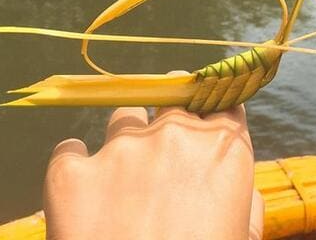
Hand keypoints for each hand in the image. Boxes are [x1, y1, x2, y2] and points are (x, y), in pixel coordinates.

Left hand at [44, 78, 260, 239]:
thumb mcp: (245, 238)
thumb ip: (247, 200)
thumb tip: (239, 185)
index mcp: (225, 149)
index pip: (224, 101)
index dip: (214, 107)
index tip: (205, 117)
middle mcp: (176, 135)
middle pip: (174, 91)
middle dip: (171, 102)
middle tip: (163, 130)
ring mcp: (121, 150)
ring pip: (123, 114)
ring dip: (125, 132)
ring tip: (121, 168)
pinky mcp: (71, 174)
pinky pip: (68, 149)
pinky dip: (74, 164)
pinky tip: (79, 189)